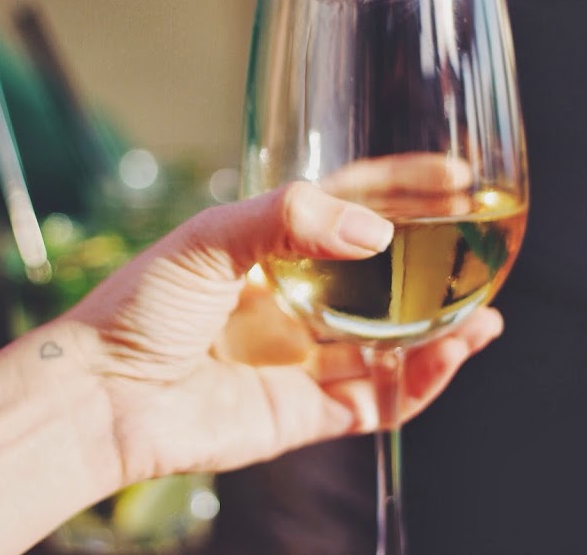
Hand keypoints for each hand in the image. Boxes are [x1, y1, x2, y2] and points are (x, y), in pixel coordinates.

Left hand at [63, 181, 501, 485]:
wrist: (102, 393)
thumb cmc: (139, 307)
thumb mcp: (209, 238)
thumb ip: (289, 220)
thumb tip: (374, 232)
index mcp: (267, 252)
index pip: (347, 211)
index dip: (400, 191)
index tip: (451, 175)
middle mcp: (292, 302)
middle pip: (383, 280)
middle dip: (435, 265)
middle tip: (484, 245)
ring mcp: (301, 358)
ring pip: (392, 344)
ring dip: (443, 330)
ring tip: (484, 311)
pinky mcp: (303, 412)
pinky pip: (377, 399)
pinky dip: (420, 382)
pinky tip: (450, 354)